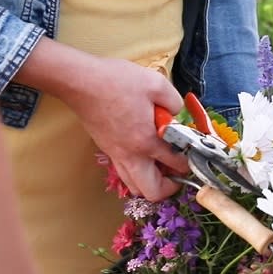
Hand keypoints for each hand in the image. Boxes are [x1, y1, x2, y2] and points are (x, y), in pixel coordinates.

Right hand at [62, 57, 189, 200]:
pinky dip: (136, 172)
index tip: (193, 154)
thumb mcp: (156, 83)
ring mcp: (115, 155)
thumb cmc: (115, 81)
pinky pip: (124, 173)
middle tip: (176, 170)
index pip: (177, 165)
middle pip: (152, 192)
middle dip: (169, 187)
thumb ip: (174, 102)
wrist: (79, 81)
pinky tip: (143, 152)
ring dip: (151, 182)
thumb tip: (176, 114)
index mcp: (146, 140)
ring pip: (134, 186)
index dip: (190, 162)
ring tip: (160, 164)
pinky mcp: (107, 150)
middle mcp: (130, 154)